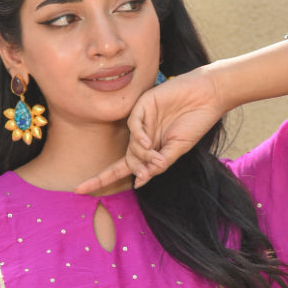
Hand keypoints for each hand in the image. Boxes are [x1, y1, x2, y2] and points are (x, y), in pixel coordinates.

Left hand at [75, 67, 223, 194]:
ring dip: (143, 155)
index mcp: (150, 149)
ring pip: (132, 146)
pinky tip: (148, 143)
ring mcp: (142, 121)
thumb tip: (138, 182)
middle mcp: (142, 136)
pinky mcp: (143, 105)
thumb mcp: (177, 150)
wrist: (208, 96)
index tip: (79, 191)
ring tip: (159, 155)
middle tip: (152, 167)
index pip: (122, 168)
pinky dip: (138, 137)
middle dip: (135, 168)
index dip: (101, 179)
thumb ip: (159, 165)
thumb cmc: (195, 123)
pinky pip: (133, 126)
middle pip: (127, 159)